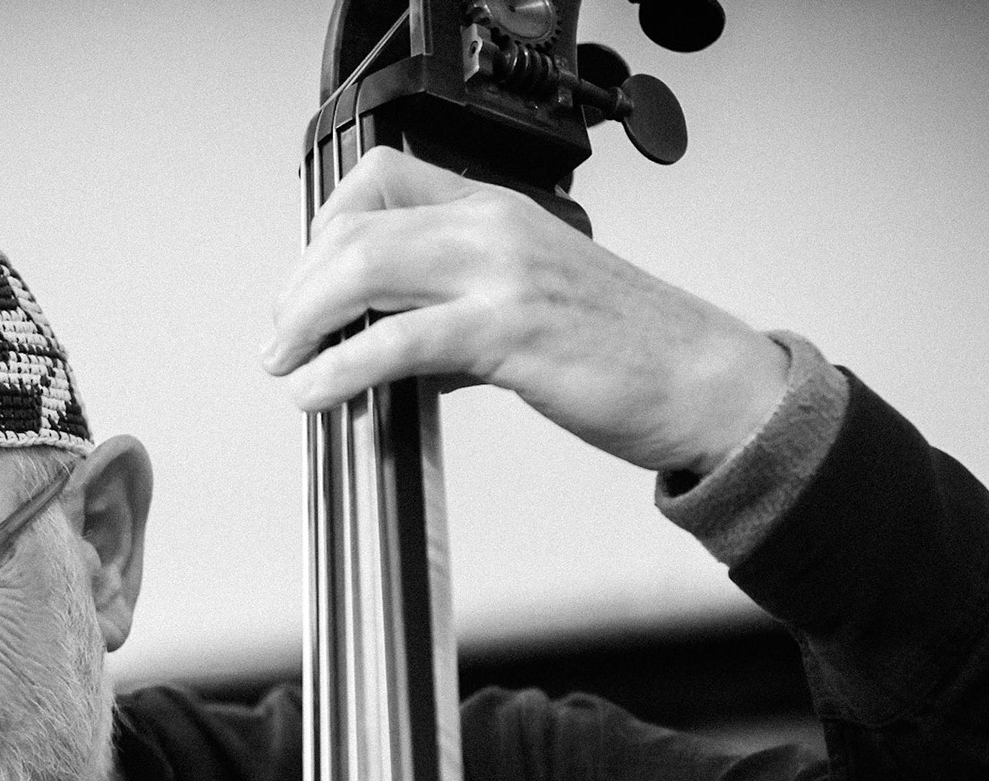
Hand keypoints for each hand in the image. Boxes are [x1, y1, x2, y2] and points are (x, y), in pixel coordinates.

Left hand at [262, 147, 789, 476]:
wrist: (707, 382)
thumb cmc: (633, 350)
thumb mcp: (533, 307)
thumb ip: (459, 317)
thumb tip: (393, 350)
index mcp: (500, 210)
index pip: (381, 181)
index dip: (323, 232)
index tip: (305, 283)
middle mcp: (495, 228)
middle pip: (354, 227)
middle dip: (297, 287)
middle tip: (281, 336)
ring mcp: (502, 274)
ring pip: (362, 270)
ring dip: (303, 322)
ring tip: (286, 364)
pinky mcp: (507, 331)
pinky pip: (395, 340)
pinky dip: (339, 367)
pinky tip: (320, 391)